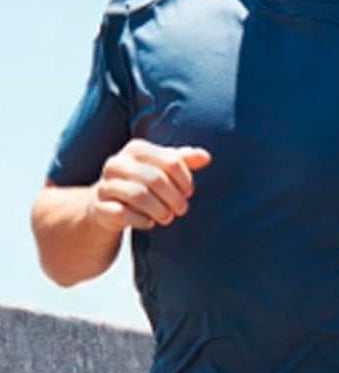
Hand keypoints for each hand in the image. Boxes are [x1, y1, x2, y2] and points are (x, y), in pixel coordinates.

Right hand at [88, 140, 211, 231]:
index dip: (185, 179)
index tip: (189, 192)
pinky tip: (149, 222)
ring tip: (168, 217)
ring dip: (160, 210)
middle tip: (182, 209)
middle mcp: (117, 163)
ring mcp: (105, 185)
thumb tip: (206, 157)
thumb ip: (185, 160)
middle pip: (156, 179)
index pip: (171, 161)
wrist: (110, 203)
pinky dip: (141, 220)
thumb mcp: (164, 168)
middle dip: (174, 197)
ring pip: (139, 195)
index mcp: (136, 149)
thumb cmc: (144, 182)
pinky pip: (123, 214)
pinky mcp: (99, 207)